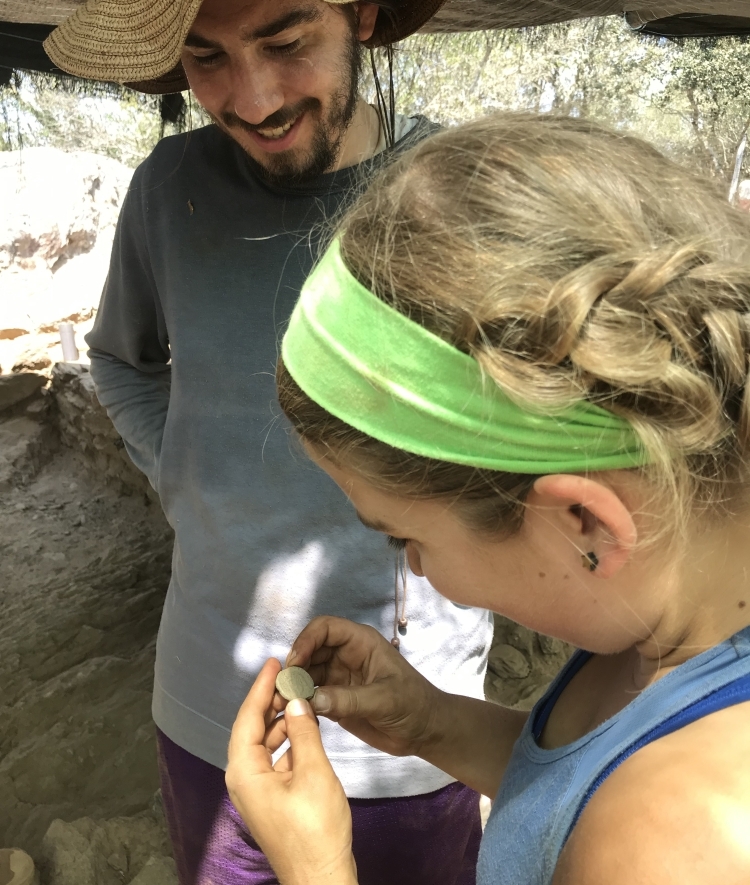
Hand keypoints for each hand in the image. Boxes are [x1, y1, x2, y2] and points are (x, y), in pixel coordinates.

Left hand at [226, 658, 357, 884]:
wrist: (321, 878)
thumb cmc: (315, 827)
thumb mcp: (313, 772)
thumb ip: (304, 732)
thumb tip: (295, 700)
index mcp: (245, 771)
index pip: (248, 718)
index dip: (260, 688)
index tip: (273, 662)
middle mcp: (244, 779)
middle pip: (252, 729)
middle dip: (270, 701)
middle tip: (290, 675)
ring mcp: (257, 791)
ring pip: (264, 744)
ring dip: (280, 721)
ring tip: (298, 696)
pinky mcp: (272, 800)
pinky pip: (274, 760)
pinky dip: (288, 741)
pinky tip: (304, 729)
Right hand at [287, 616, 442, 758]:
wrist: (425, 731)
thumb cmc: (413, 705)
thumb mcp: (383, 700)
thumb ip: (347, 699)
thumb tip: (310, 699)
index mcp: (360, 643)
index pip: (325, 628)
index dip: (306, 640)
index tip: (294, 663)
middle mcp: (346, 655)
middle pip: (310, 650)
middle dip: (295, 666)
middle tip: (283, 689)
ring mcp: (339, 677)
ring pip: (307, 673)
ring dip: (294, 686)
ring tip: (283, 704)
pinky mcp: (335, 699)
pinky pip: (311, 695)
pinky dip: (300, 702)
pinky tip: (294, 714)